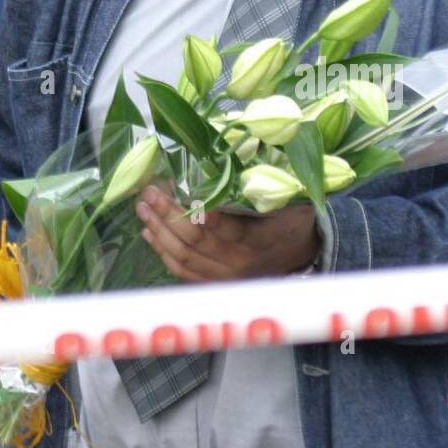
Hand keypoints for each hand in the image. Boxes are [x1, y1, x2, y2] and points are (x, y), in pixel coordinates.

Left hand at [134, 185, 319, 282]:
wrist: (304, 256)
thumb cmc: (295, 222)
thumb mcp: (291, 204)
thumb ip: (265, 192)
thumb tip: (233, 163)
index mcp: (258, 241)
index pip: (225, 228)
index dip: (201, 214)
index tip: (182, 194)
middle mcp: (239, 264)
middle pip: (195, 242)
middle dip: (168, 216)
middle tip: (150, 193)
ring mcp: (226, 278)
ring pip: (184, 257)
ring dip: (160, 232)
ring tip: (143, 208)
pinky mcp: (216, 283)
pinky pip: (184, 272)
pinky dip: (164, 253)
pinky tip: (149, 234)